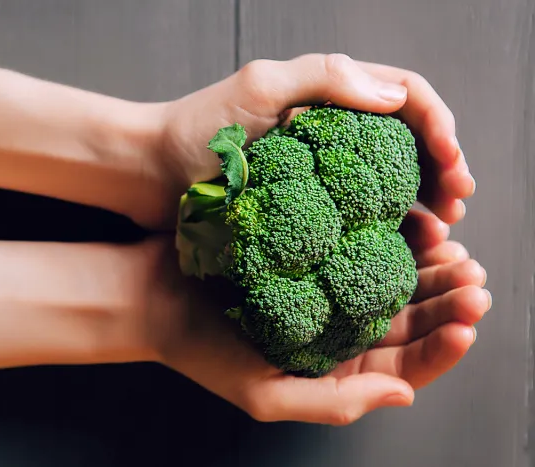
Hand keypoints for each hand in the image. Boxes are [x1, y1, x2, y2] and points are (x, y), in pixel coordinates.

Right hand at [144, 211, 489, 424]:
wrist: (158, 296)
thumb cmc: (204, 350)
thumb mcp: (266, 393)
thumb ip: (334, 402)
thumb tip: (403, 395)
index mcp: (334, 368)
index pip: (403, 367)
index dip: (441, 347)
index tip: (466, 322)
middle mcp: (339, 329)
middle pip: (409, 320)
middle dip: (447, 302)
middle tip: (472, 279)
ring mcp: (328, 288)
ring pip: (395, 279)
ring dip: (430, 267)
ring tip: (453, 249)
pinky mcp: (314, 252)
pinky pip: (364, 242)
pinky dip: (393, 235)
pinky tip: (414, 223)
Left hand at [159, 53, 472, 226]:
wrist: (150, 173)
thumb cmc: (195, 128)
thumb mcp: (259, 88)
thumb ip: (325, 79)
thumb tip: (396, 95)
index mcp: (326, 95)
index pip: (403, 98)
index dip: (437, 127)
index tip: (451, 165)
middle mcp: (330, 131)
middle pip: (406, 142)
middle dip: (441, 168)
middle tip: (457, 204)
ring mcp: (317, 171)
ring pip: (388, 181)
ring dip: (421, 201)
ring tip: (439, 230)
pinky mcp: (303, 206)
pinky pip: (356, 214)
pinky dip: (384, 228)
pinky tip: (400, 246)